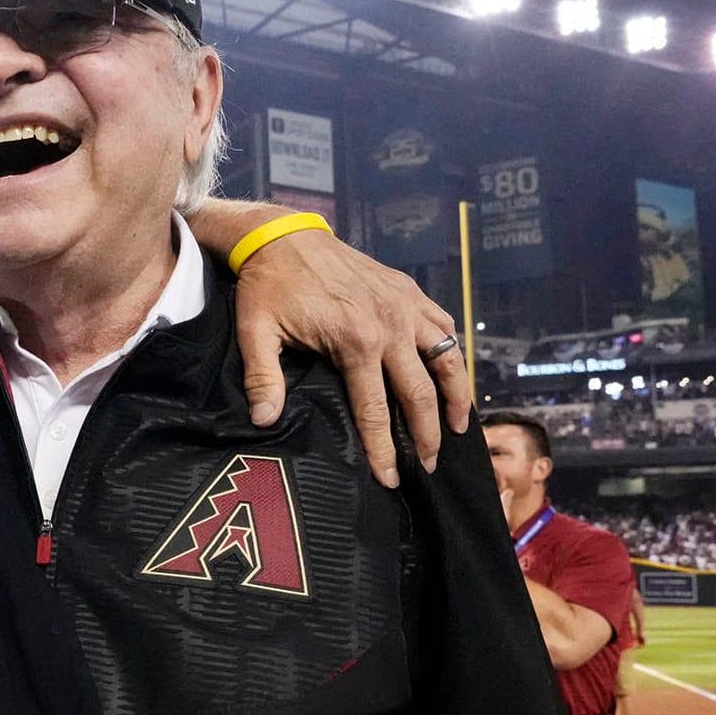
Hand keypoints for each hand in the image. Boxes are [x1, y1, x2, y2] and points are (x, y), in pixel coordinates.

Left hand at [231, 227, 467, 487]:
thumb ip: (263, 378)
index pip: (376, 411)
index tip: (391, 479)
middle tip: (429, 465)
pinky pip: (442, 324)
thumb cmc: (269, 286)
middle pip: (421, 393)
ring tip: (459, 427)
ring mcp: (405, 306)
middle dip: (428, 435)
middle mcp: (391, 326)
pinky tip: (450, 371)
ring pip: (445, 358)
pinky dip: (450, 350)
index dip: (384, 450)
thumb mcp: (256, 331)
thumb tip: (265, 421)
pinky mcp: (407, 290)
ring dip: (456, 395)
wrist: (283, 235)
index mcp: (356, 342)